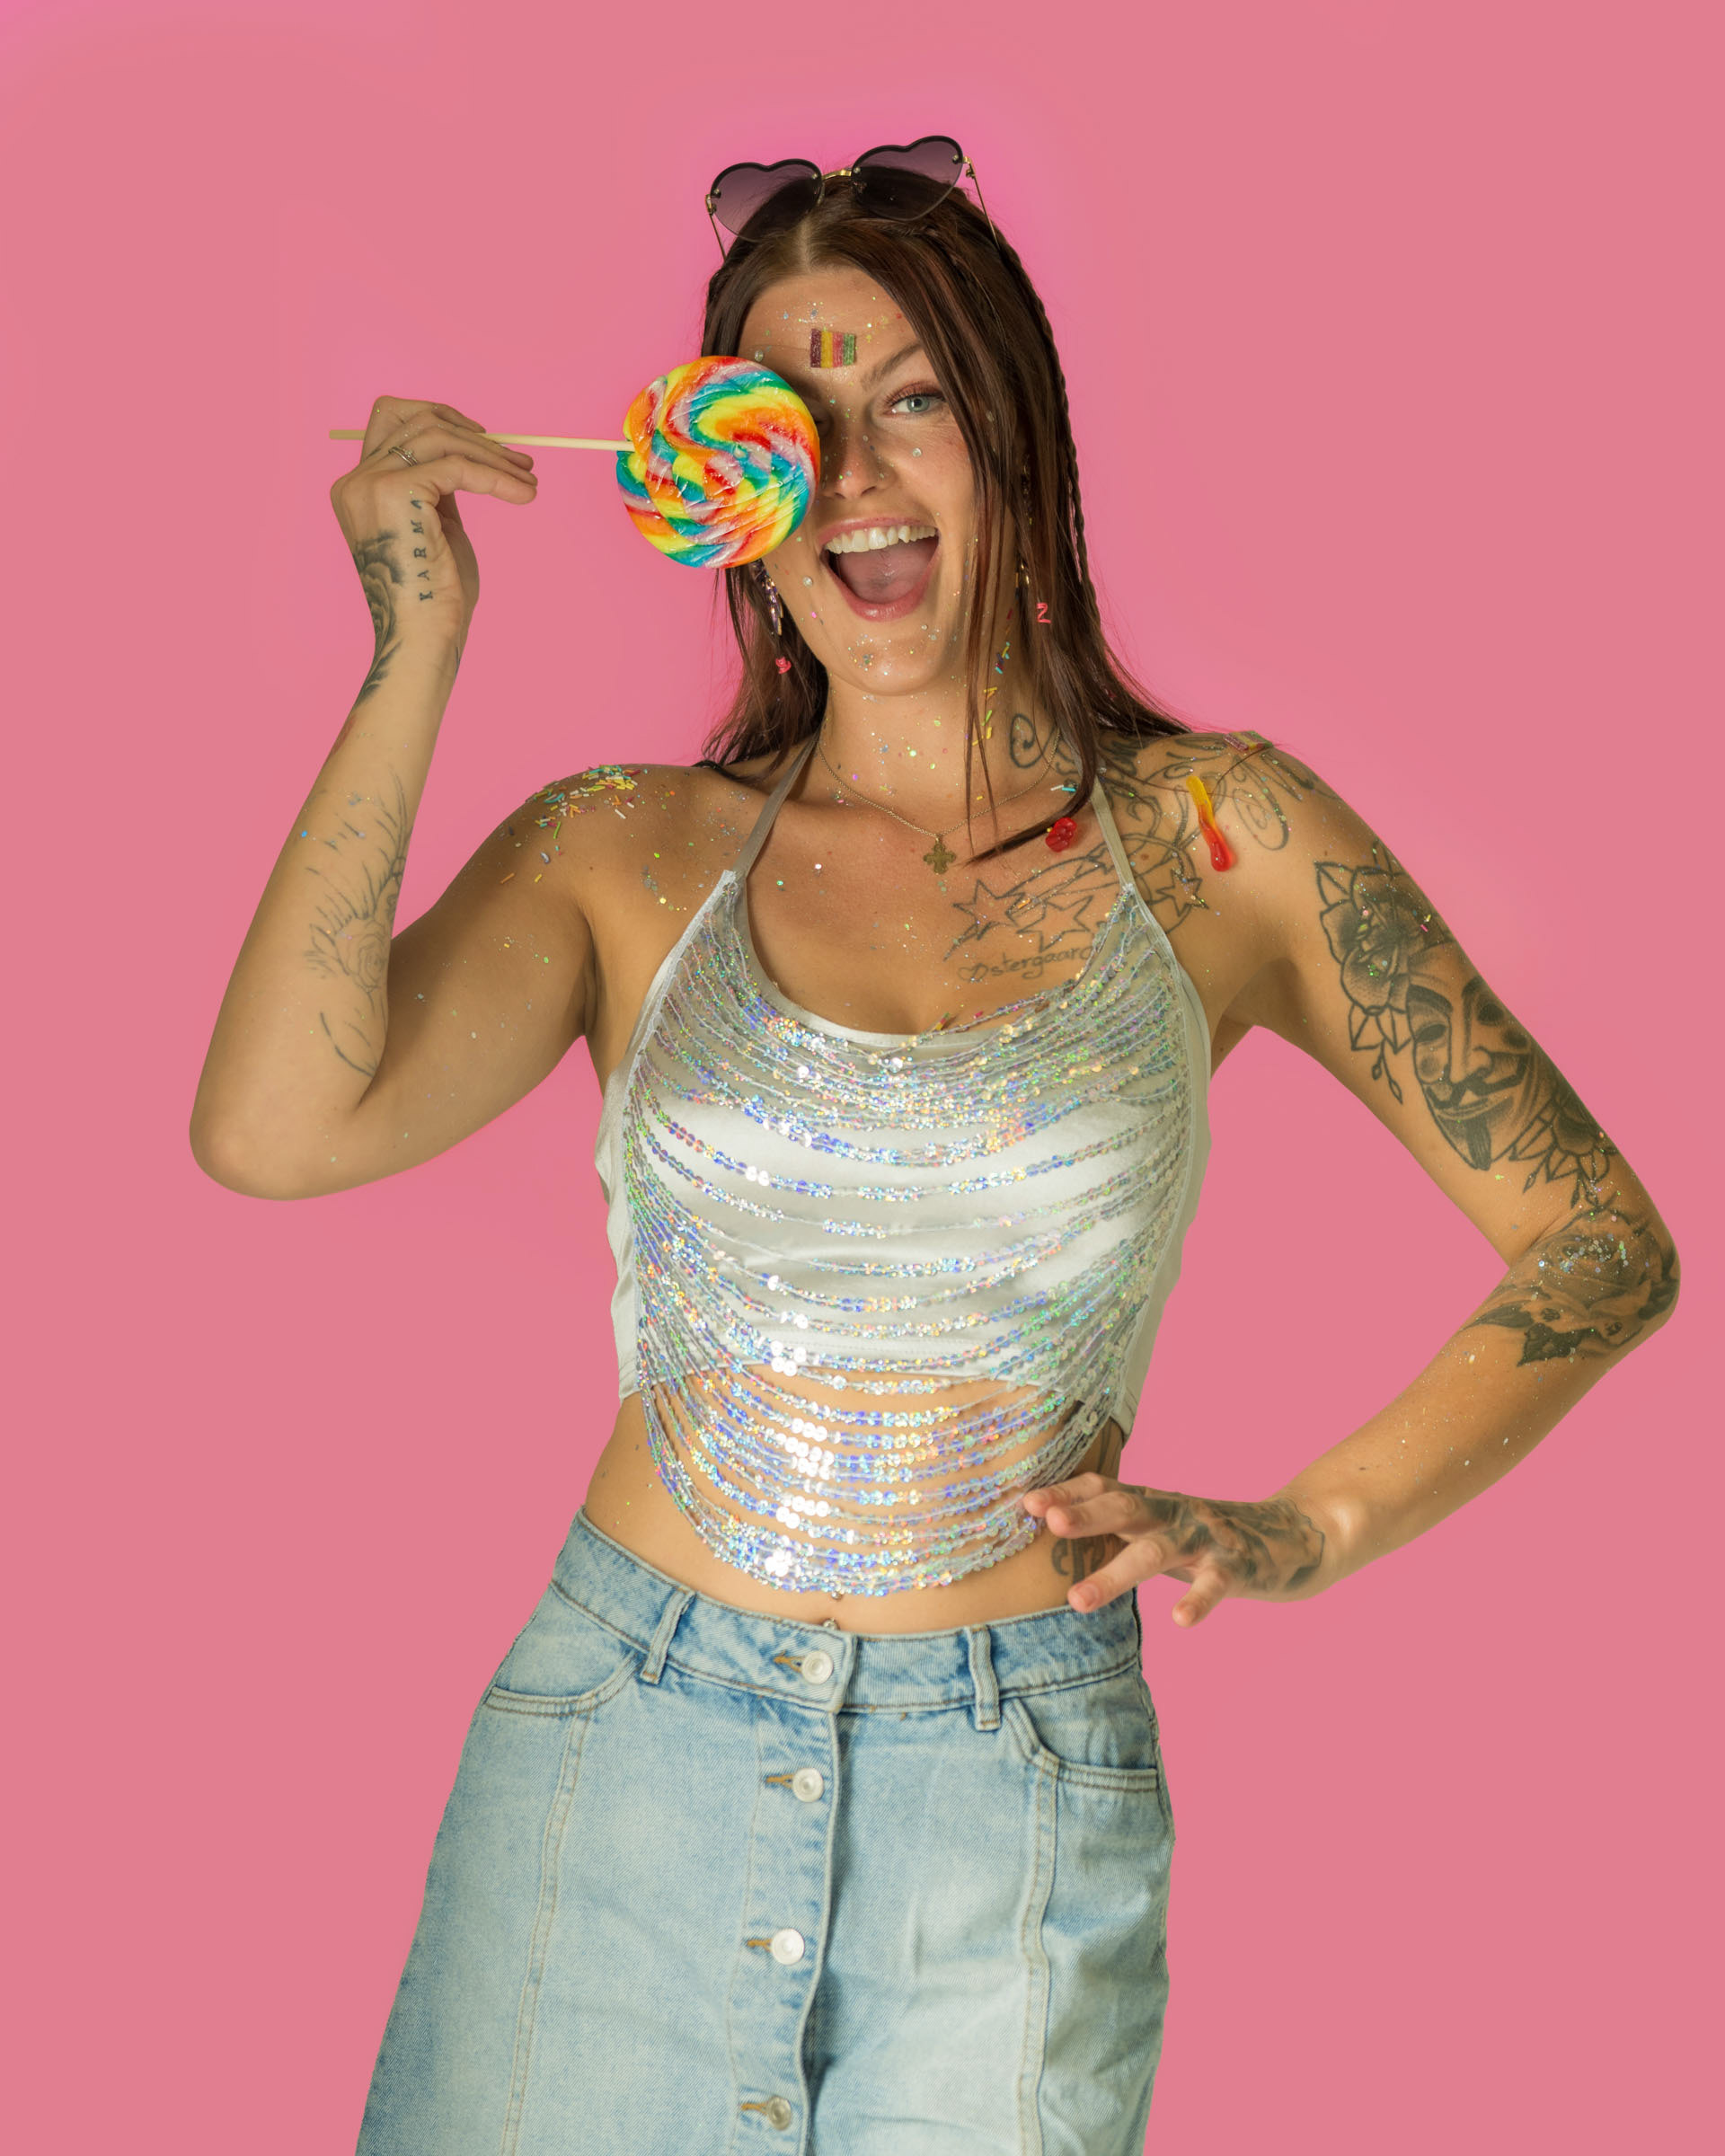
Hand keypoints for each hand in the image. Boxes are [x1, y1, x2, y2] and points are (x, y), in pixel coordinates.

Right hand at [329, 395, 537, 664]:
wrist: (423, 638)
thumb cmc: (435, 598)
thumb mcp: (436, 526)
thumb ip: (439, 486)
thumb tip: (471, 451)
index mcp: (357, 487)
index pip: (391, 419)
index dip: (441, 418)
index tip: (486, 440)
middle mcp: (355, 480)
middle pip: (415, 418)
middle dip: (474, 433)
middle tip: (521, 461)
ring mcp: (370, 483)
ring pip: (439, 437)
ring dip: (493, 455)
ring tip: (529, 480)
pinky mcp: (396, 491)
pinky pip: (457, 466)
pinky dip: (496, 477)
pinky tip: (523, 495)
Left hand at [1020, 1474, 1332, 1626]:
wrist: (1293, 1536)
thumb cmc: (1208, 1537)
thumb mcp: (1160, 1526)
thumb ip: (1118, 1527)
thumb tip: (1052, 1531)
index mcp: (1152, 1502)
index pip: (1104, 1488)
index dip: (1067, 1492)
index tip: (1025, 1503)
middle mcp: (1174, 1513)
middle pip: (1124, 1509)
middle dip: (1085, 1517)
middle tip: (1048, 1523)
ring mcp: (1206, 1538)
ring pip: (1156, 1553)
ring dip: (1115, 1574)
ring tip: (1077, 1602)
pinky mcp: (1238, 1567)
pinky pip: (1215, 1584)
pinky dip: (1198, 1601)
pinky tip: (1180, 1621)